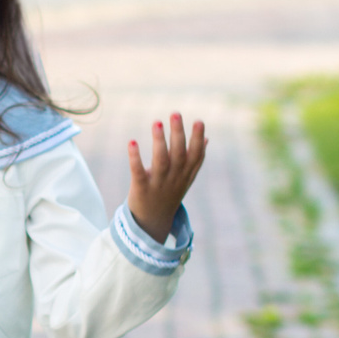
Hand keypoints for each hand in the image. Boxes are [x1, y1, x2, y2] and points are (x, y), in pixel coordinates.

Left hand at [127, 112, 206, 244]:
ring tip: (156, 122)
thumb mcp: (185, 178)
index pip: (196, 155)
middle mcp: (174, 178)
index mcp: (186, 174)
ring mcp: (158, 184)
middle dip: (178, 134)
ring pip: (160, 161)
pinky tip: (131, 141)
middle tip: (175, 114)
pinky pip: (138, 171)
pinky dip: (135, 157)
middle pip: (178, 154)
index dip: (198, 139)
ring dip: (159, 141)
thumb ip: (195, 159)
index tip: (199, 121)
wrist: (152, 223)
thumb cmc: (169, 193)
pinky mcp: (141, 188)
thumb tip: (207, 139)